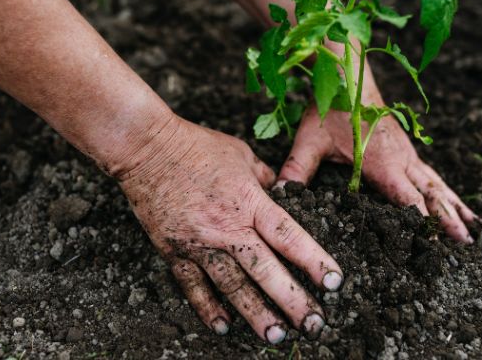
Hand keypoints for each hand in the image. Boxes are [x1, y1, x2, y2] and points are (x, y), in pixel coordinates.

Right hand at [117, 116, 342, 342]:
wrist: (146, 148)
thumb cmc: (196, 146)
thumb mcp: (241, 154)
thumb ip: (264, 178)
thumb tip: (282, 191)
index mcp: (249, 202)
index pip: (289, 236)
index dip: (314, 261)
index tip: (335, 282)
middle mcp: (227, 227)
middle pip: (266, 270)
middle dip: (292, 300)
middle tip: (314, 324)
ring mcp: (200, 243)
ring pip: (232, 286)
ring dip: (256, 314)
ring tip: (276, 337)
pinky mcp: (174, 251)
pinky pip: (193, 286)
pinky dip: (208, 309)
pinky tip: (224, 327)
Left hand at [277, 99, 478, 242]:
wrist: (351, 74)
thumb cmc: (331, 108)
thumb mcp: (309, 141)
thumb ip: (296, 169)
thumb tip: (280, 194)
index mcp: (382, 164)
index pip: (406, 200)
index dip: (421, 223)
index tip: (436, 245)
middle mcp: (402, 161)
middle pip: (431, 196)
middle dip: (449, 221)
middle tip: (467, 246)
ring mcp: (408, 155)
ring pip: (438, 186)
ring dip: (456, 208)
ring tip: (475, 231)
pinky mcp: (408, 150)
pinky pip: (433, 175)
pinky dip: (449, 192)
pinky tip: (458, 203)